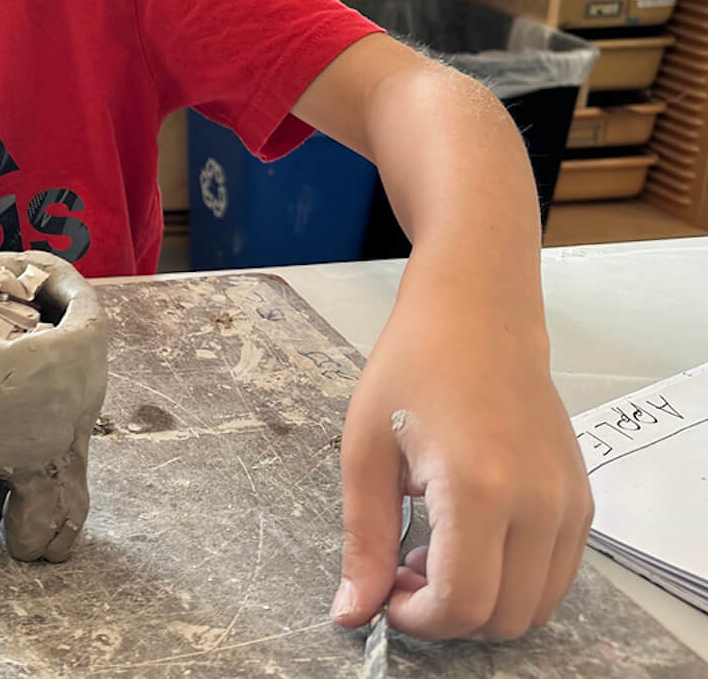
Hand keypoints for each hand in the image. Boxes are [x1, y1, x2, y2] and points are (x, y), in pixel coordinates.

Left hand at [332, 301, 592, 639]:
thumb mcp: (366, 451)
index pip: (463, 602)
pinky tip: (468, 538)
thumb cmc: (414, 367)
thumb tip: (353, 611)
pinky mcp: (581, 500)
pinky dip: (512, 579)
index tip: (386, 596)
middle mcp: (539, 504)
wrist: (477, 315)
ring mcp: (569, 504)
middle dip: (447, 615)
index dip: (419, 619)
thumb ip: (364, 540)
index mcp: (479, 489)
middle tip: (402, 571)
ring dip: (482, 601)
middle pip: (505, 617)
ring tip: (433, 551)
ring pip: (535, 605)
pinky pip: (554, 575)